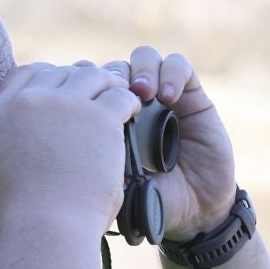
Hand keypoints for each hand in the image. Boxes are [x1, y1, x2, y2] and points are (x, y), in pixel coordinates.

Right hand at [0, 62, 143, 239]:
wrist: (45, 229)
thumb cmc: (25, 213)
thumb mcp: (0, 165)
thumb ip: (14, 140)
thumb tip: (31, 136)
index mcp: (1, 110)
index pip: (27, 73)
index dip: (49, 76)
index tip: (63, 90)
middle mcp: (31, 100)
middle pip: (62, 71)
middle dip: (82, 80)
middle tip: (98, 95)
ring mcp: (66, 105)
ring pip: (93, 76)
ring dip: (108, 85)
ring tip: (119, 100)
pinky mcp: (99, 117)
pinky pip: (120, 95)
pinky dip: (128, 102)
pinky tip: (132, 113)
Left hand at [93, 46, 237, 239]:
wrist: (192, 211)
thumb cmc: (150, 198)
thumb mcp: (116, 183)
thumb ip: (98, 161)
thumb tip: (77, 145)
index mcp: (105, 119)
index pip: (88, 83)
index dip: (85, 84)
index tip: (87, 104)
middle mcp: (131, 102)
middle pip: (113, 66)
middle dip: (111, 76)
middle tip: (114, 97)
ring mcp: (162, 96)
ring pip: (143, 57)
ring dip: (141, 70)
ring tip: (143, 93)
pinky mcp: (192, 95)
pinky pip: (179, 65)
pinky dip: (171, 74)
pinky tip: (168, 97)